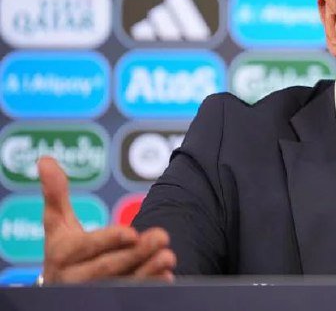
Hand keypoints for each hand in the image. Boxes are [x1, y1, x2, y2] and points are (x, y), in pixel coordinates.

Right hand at [37, 156, 176, 283]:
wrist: (60, 288)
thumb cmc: (64, 249)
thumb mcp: (57, 224)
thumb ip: (56, 195)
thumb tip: (45, 160)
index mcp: (63, 255)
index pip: (88, 248)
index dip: (109, 240)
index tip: (131, 232)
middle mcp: (76, 279)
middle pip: (109, 267)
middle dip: (137, 254)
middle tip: (163, 236)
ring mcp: (93, 293)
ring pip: (122, 284)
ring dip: (147, 272)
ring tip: (169, 256)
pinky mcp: (109, 301)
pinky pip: (131, 296)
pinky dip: (149, 287)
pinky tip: (167, 276)